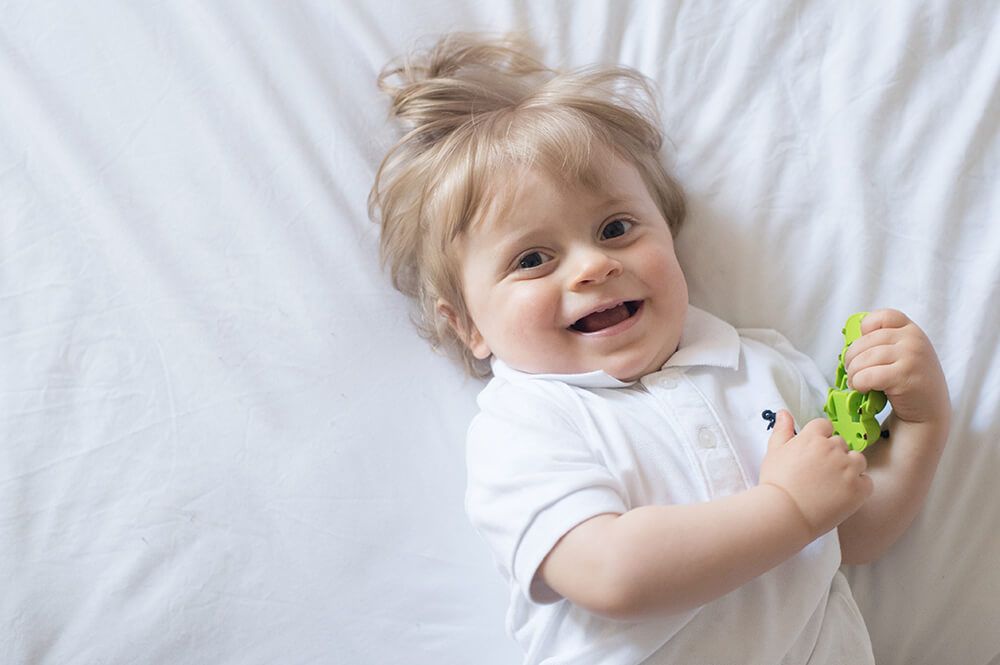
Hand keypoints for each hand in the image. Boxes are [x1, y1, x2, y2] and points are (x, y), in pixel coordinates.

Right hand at [759, 411, 871, 538]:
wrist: (784, 514)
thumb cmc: (776, 484)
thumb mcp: (774, 451)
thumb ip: (782, 429)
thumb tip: (784, 412)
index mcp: (813, 437)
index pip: (825, 425)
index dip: (819, 438)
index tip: (813, 452)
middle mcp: (833, 449)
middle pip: (841, 443)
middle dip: (833, 454)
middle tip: (819, 472)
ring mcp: (848, 469)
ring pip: (858, 459)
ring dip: (849, 467)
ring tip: (833, 483)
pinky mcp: (858, 489)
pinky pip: (866, 482)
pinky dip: (858, 487)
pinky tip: (841, 495)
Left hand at [843, 309, 949, 424]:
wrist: (929, 411)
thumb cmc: (909, 381)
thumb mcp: (903, 353)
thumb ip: (884, 342)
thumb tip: (850, 342)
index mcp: (911, 330)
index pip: (882, 317)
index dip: (865, 330)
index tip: (864, 348)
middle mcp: (914, 339)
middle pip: (865, 341)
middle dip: (852, 358)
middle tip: (853, 372)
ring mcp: (911, 357)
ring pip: (864, 359)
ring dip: (853, 373)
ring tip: (856, 382)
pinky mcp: (904, 377)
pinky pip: (867, 376)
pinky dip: (859, 384)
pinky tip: (864, 389)